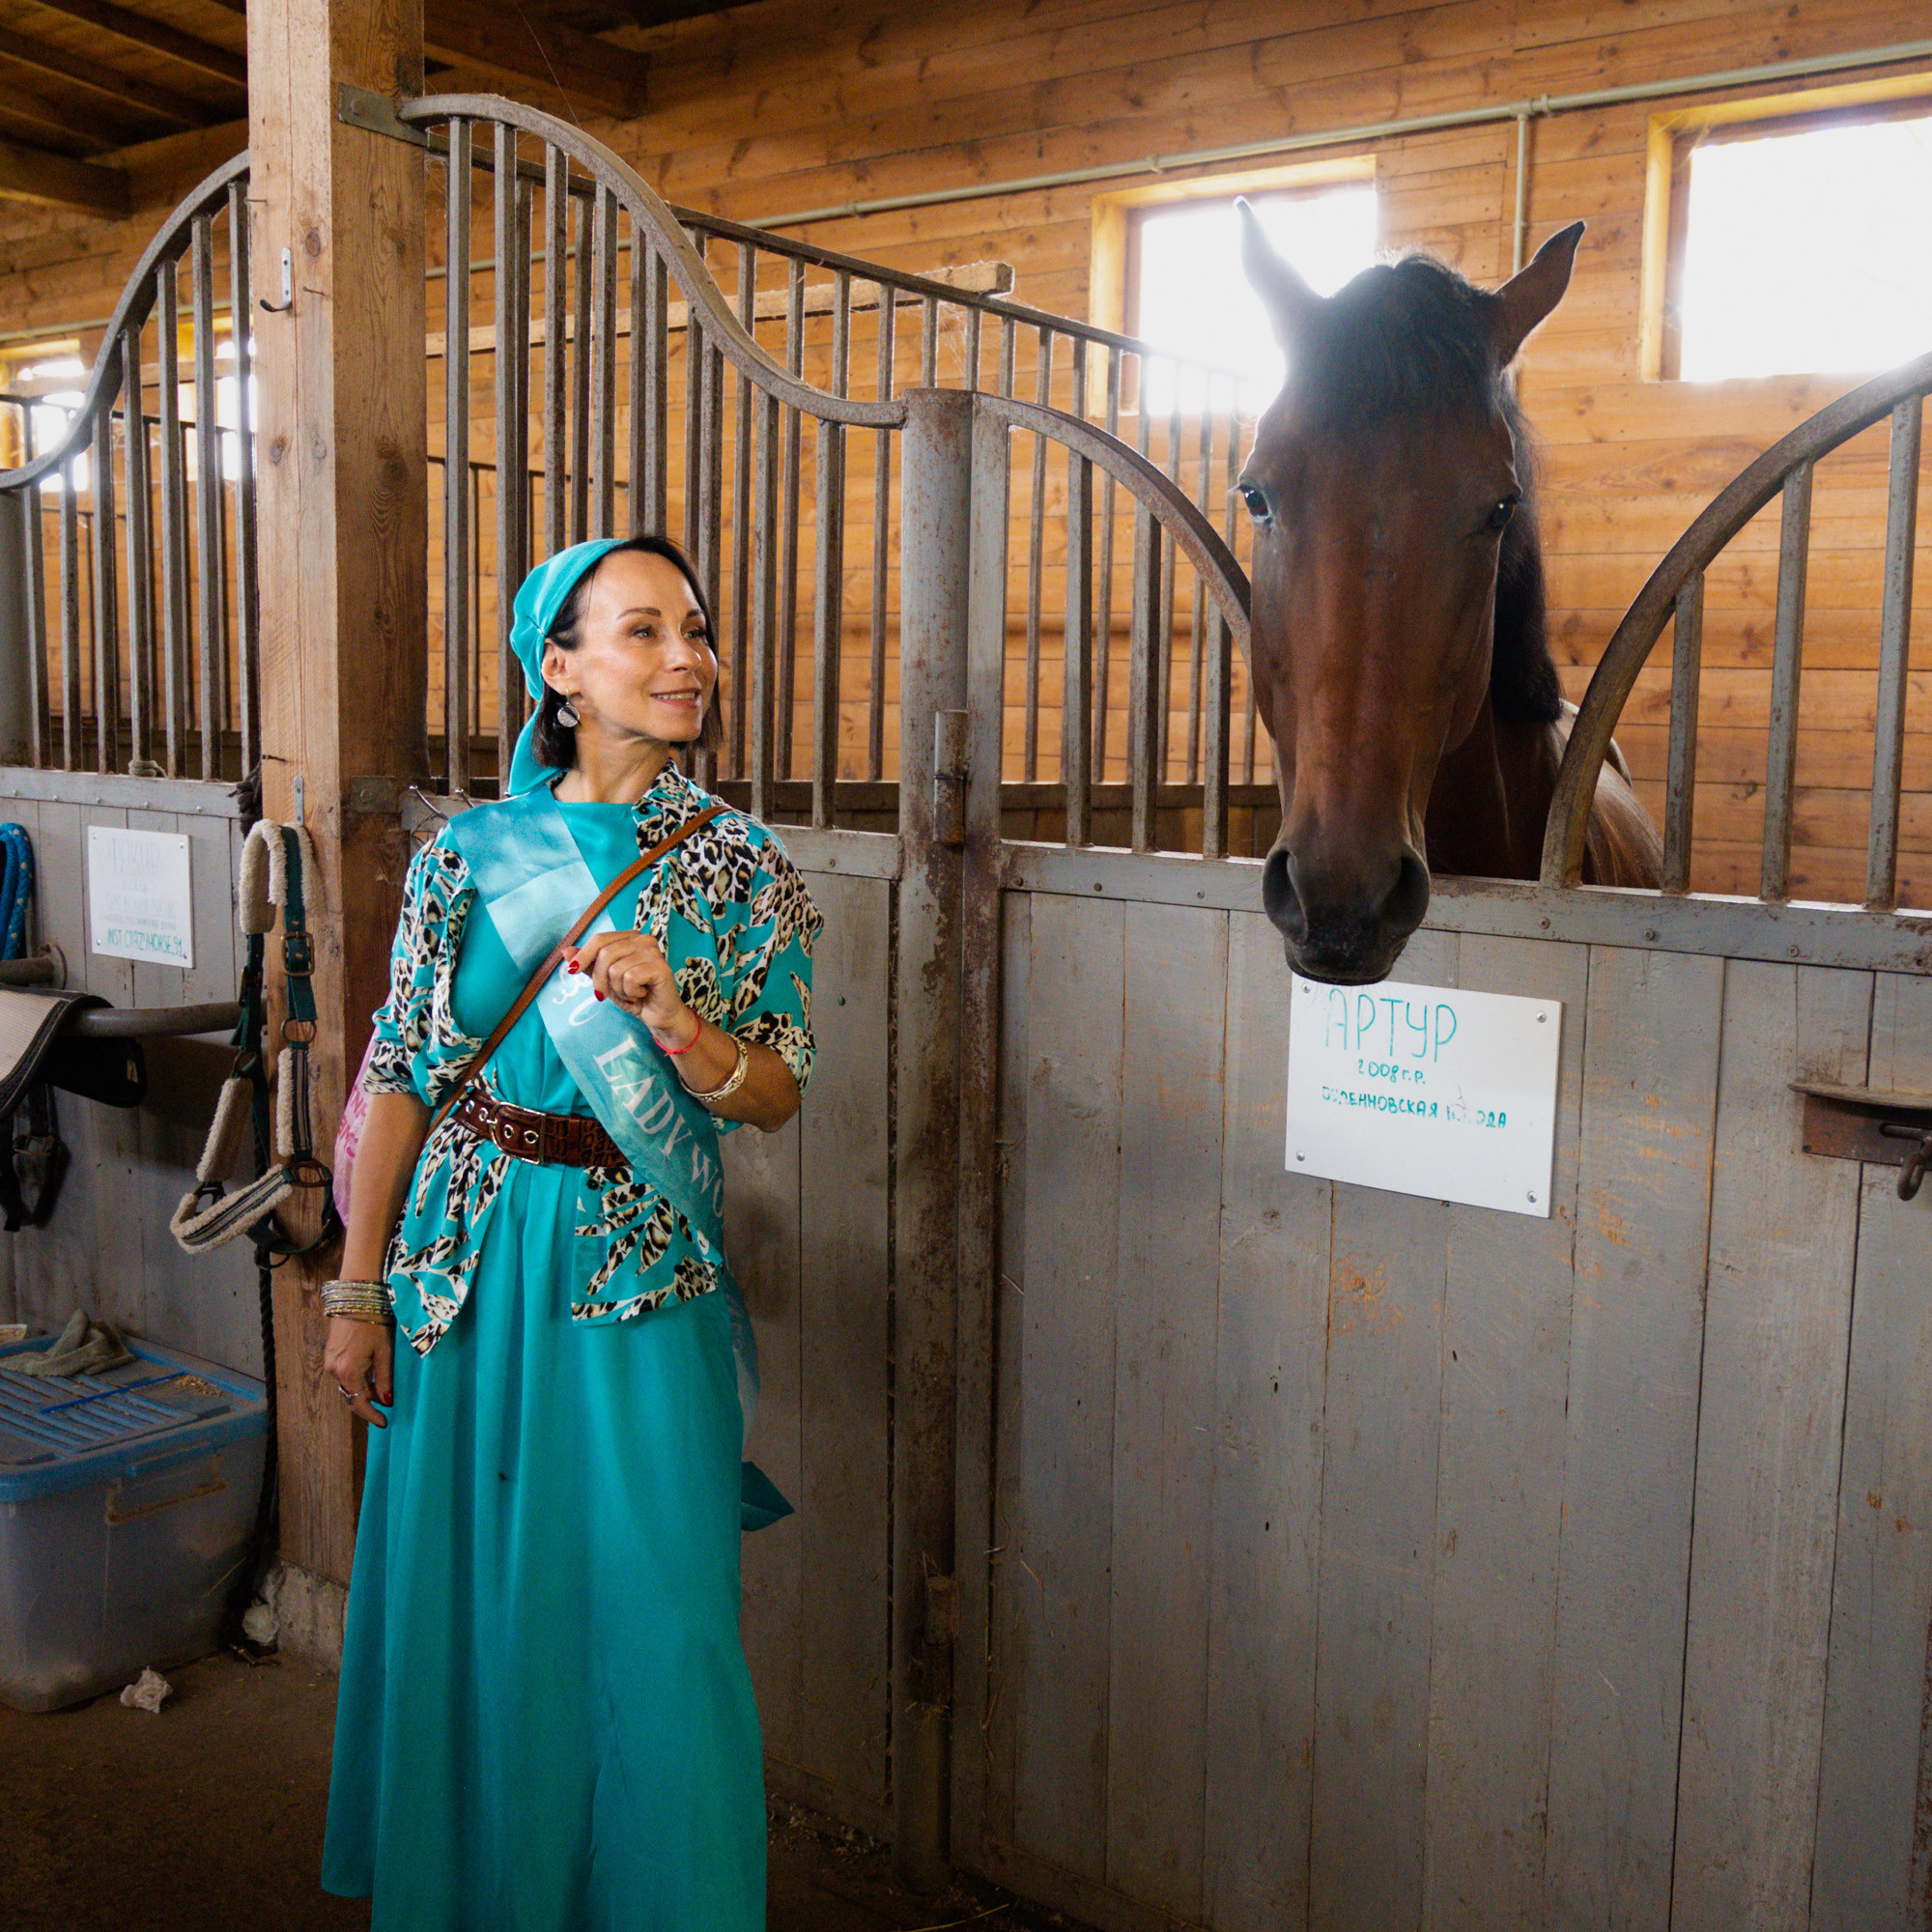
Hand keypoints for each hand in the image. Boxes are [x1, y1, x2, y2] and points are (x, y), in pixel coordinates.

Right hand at [322, 1317, 393, 1428]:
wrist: (355, 1297)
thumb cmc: (373, 1321)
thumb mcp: (384, 1351)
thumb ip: (384, 1378)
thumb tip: (387, 1401)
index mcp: (347, 1371)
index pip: (358, 1403)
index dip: (371, 1415)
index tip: (384, 1423)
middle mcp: (334, 1369)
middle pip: (352, 1394)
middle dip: (370, 1401)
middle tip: (389, 1405)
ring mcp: (330, 1361)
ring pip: (349, 1384)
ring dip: (365, 1389)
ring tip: (385, 1389)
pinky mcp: (331, 1354)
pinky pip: (345, 1373)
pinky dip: (358, 1378)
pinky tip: (373, 1375)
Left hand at [566, 931, 697, 1046]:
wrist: (658, 1015)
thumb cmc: (634, 995)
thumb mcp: (605, 980)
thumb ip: (588, 965)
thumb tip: (566, 951)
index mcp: (630, 938)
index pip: (600, 939)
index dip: (584, 955)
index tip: (572, 971)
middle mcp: (643, 940)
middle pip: (605, 953)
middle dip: (600, 979)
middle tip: (605, 993)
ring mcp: (654, 952)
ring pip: (616, 969)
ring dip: (618, 989)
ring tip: (630, 993)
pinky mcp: (660, 967)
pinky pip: (630, 978)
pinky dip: (630, 992)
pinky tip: (641, 994)